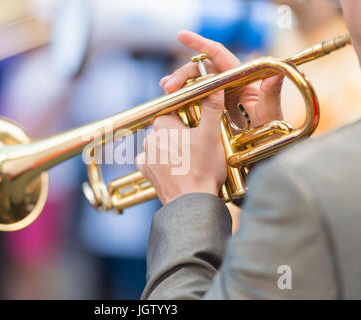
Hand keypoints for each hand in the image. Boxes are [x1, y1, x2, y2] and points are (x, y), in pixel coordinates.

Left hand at [136, 30, 283, 205]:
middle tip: (196, 147)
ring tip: (189, 161)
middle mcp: (150, 138)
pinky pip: (152, 160)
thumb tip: (215, 84)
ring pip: (160, 144)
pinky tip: (176, 169)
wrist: (191, 203)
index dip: (188, 119)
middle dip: (180, 134)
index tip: (198, 129)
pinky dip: (162, 163)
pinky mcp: (146, 171)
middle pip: (167, 128)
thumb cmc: (203, 169)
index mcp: (163, 125)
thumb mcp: (212, 135)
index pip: (174, 111)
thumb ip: (212, 108)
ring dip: (171, 148)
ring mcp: (146, 155)